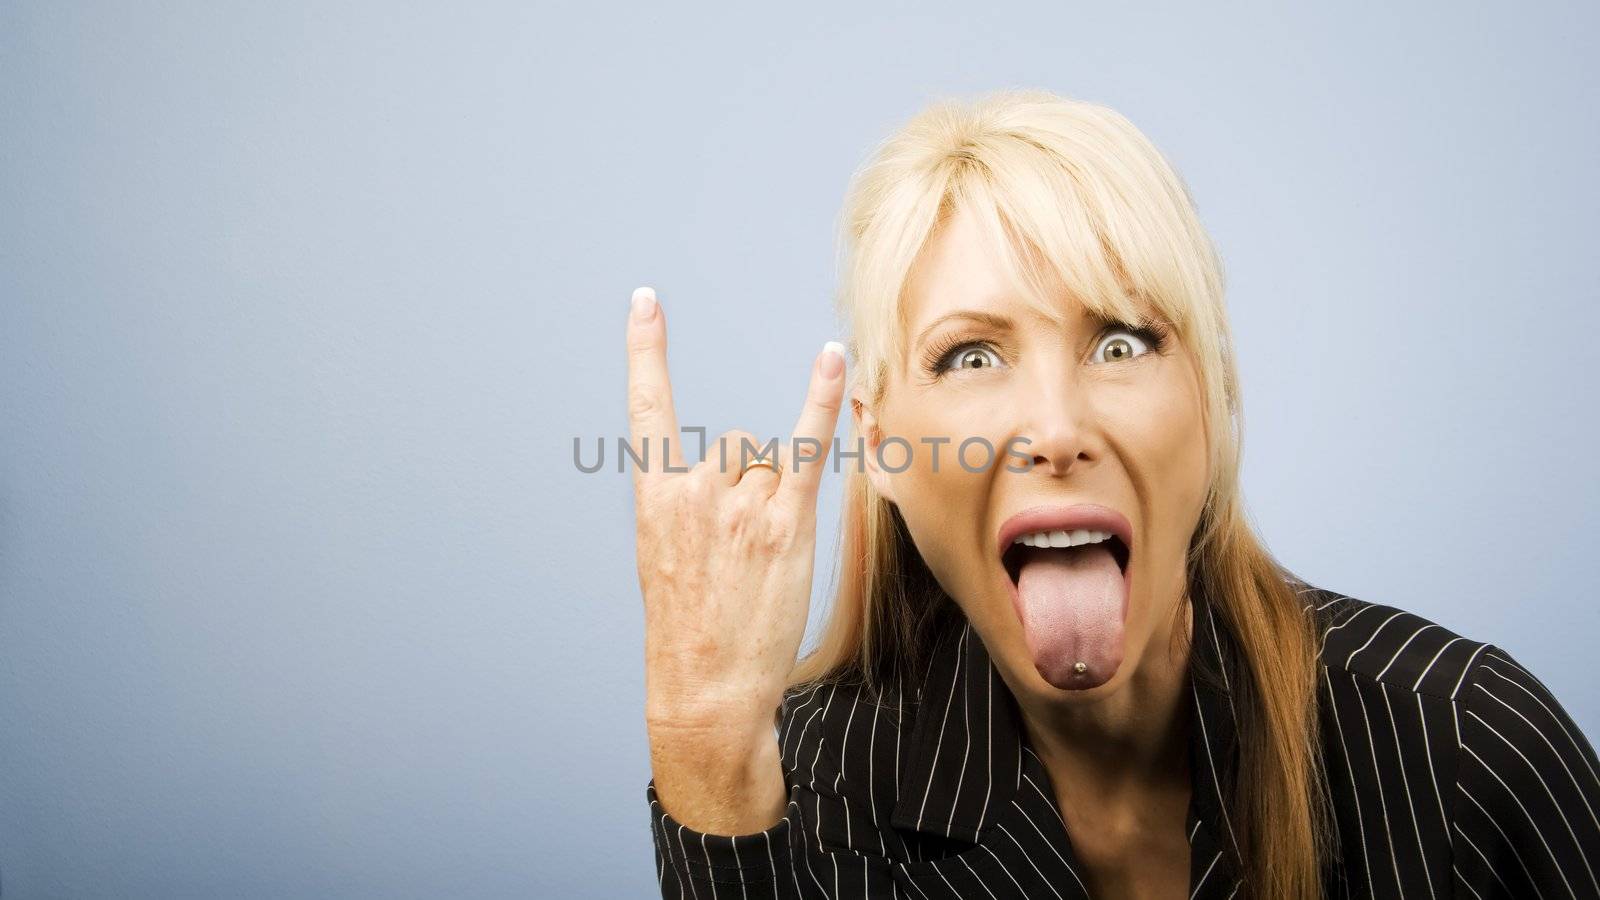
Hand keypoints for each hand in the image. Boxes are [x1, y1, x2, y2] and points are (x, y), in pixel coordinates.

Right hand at [627, 286, 845, 738]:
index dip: (647, 349)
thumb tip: (738, 466)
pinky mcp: (785, 522)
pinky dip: (821, 400)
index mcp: (655, 496)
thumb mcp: (666, 556)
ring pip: (768, 464)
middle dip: (741, 490)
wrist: (705, 686)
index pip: (648, 407)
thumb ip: (690, 502)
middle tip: (733, 555)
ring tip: (758, 560)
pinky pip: (806, 447)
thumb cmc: (688, 625)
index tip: (646, 300)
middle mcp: (695, 489)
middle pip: (734, 448)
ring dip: (771, 500)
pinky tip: (832, 358)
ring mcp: (742, 503)